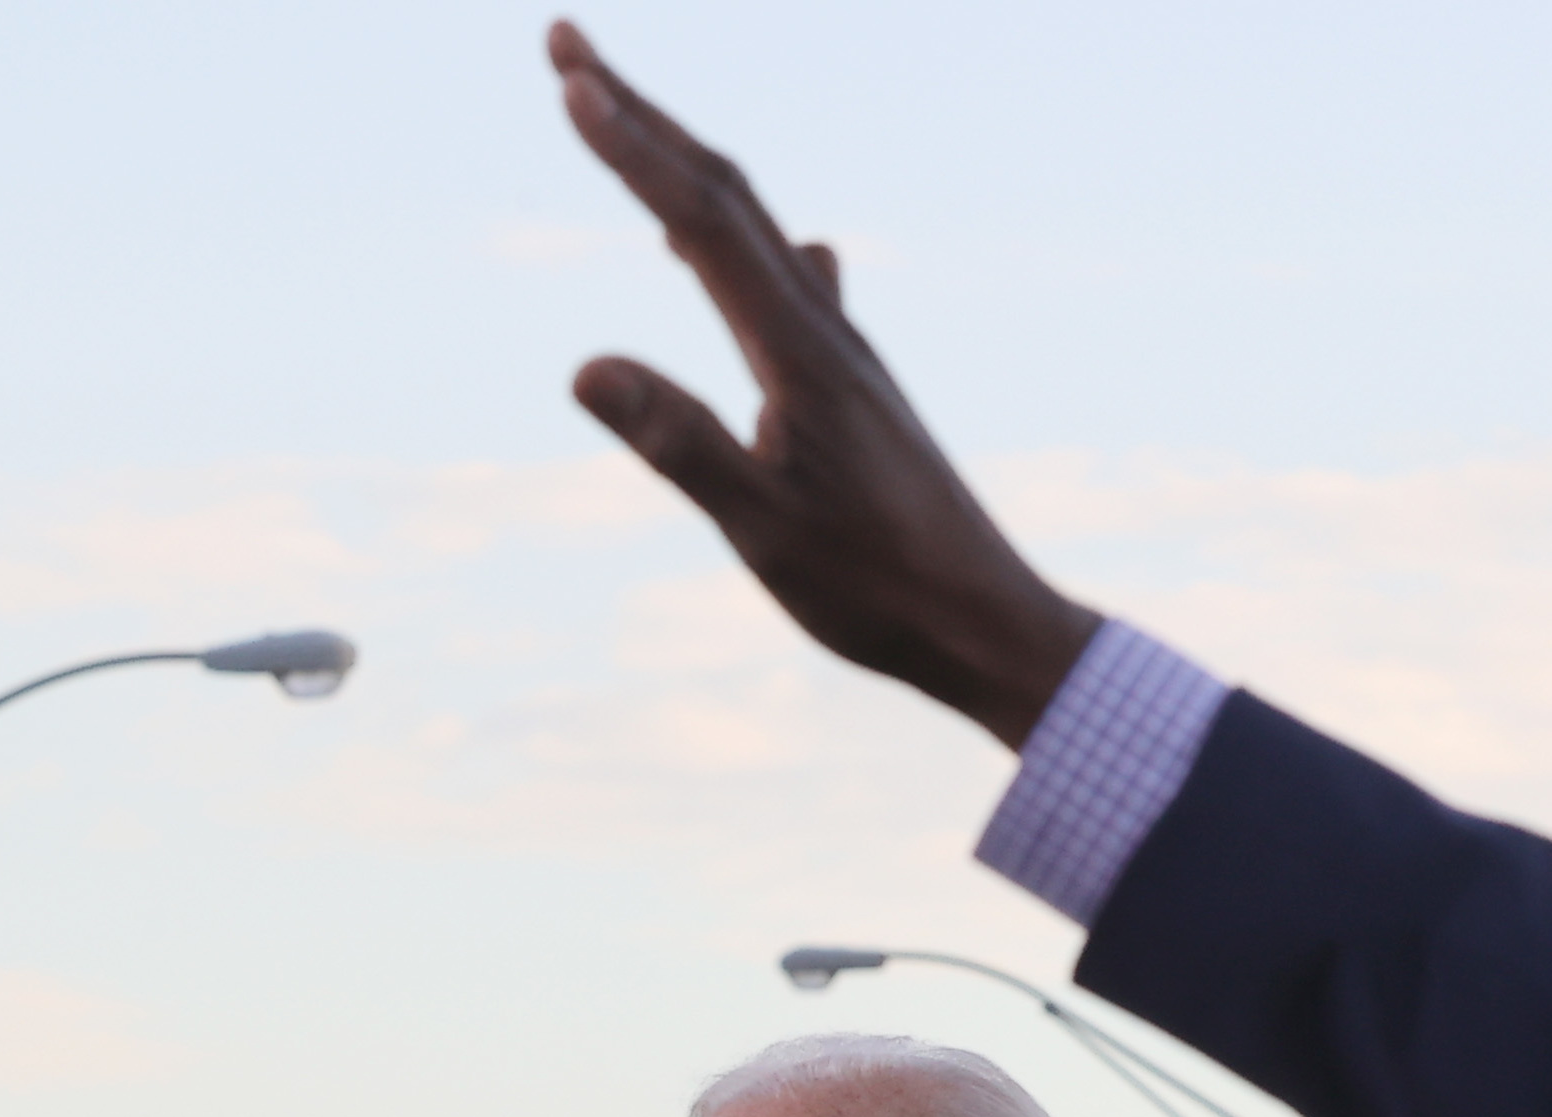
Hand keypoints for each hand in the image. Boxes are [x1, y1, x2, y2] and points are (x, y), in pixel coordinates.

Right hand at [549, 21, 1099, 745]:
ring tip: (620, 121)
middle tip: (564, 44)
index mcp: (799, 352)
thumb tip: (585, 366)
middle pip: (725, 190)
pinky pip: (780, 279)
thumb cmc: (880, 587)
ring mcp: (840, 351)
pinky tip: (741, 246)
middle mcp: (824, 329)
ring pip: (752, 225)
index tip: (569, 80)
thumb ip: (679, 443)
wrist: (986, 622)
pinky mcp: (849, 383)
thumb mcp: (764, 527)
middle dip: (640, 115)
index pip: (702, 220)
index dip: (631, 147)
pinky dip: (733, 236)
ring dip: (679, 164)